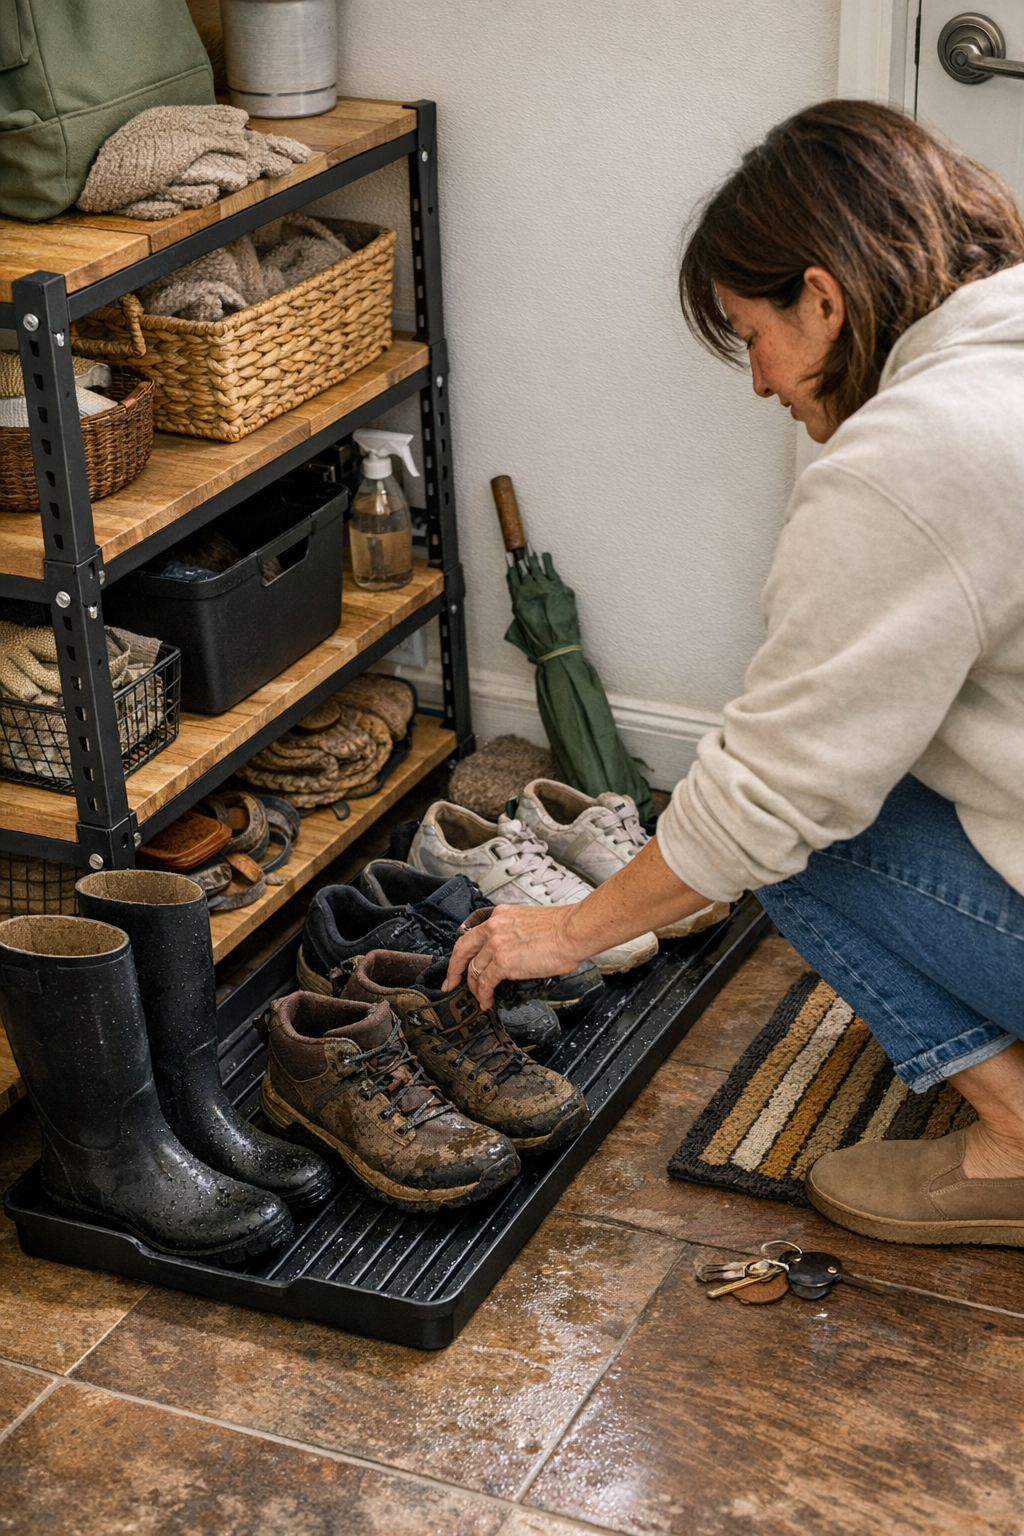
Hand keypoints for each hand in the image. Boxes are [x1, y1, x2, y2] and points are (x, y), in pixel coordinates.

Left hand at [445, 904, 583, 1008]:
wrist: (574, 931)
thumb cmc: (563, 928)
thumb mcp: (531, 923)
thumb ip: (515, 935)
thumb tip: (515, 952)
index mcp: (501, 915)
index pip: (472, 933)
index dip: (463, 951)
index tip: (459, 962)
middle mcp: (494, 927)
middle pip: (462, 950)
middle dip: (454, 970)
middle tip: (451, 983)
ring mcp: (496, 944)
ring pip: (474, 970)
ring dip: (474, 987)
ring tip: (479, 998)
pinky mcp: (503, 961)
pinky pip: (484, 982)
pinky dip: (483, 994)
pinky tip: (487, 1000)